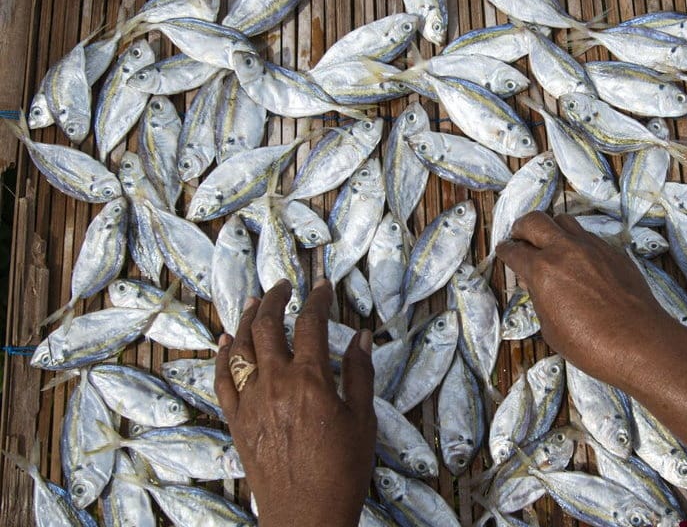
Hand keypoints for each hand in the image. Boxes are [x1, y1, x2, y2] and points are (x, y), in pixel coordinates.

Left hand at [215, 279, 375, 526]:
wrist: (305, 516)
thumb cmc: (342, 471)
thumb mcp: (363, 421)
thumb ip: (359, 374)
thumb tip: (361, 336)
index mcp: (310, 380)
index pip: (310, 323)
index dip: (317, 298)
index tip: (322, 285)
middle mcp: (274, 383)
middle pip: (266, 325)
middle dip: (274, 298)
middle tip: (283, 285)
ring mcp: (250, 402)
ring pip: (240, 347)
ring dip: (245, 318)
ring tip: (254, 301)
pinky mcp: (236, 421)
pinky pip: (222, 379)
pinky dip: (222, 355)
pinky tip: (225, 342)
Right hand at [495, 212, 683, 388]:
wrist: (638, 342)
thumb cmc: (588, 344)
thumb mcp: (550, 328)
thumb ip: (540, 300)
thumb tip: (538, 285)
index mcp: (542, 270)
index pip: (515, 251)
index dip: (505, 252)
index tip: (504, 251)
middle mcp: (565, 250)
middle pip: (535, 220)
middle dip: (522, 228)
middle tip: (520, 238)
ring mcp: (592, 247)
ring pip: (565, 221)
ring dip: (552, 230)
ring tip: (551, 245)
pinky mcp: (614, 252)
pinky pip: (589, 237)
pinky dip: (578, 244)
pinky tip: (581, 262)